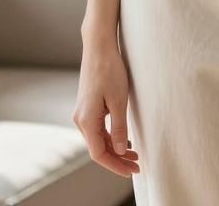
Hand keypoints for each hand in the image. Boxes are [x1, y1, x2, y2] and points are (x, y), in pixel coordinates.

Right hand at [72, 33, 140, 177]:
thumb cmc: (109, 70)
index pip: (99, 154)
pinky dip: (110, 137)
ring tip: (134, 154)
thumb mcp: (118, 101)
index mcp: (86, 120)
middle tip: (137, 165)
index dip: (115, 165)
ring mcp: (82, 112)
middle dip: (117, 159)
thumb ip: (118, 128)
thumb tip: (118, 151)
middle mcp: (80, 119)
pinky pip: (98, 129)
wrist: (99, 47)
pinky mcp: (87, 106)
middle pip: (98, 148)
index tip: (132, 170)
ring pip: (98, 139)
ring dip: (115, 148)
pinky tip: (123, 139)